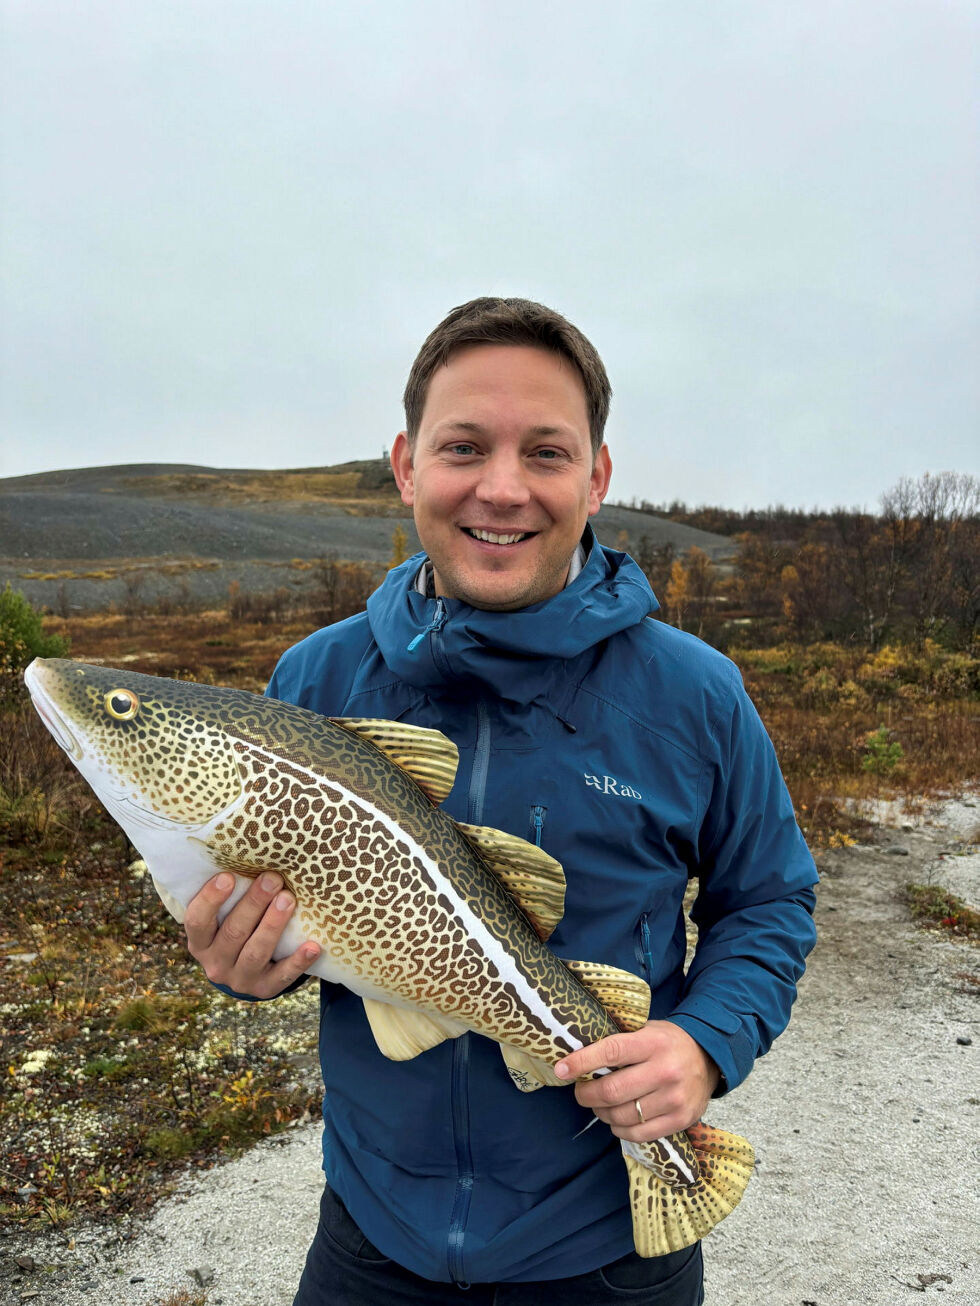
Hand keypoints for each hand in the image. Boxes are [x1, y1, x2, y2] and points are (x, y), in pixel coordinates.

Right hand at [183, 872, 319, 999]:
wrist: (244, 972)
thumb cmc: (235, 929)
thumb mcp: (222, 917)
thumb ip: (230, 896)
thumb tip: (249, 853)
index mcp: (200, 942)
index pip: (197, 921)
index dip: (210, 900)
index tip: (227, 876)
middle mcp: (216, 963)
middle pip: (233, 933)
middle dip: (253, 904)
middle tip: (272, 878)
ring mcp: (240, 979)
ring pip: (255, 952)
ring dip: (272, 925)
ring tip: (288, 900)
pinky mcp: (264, 989)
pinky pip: (282, 977)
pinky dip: (298, 962)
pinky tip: (313, 946)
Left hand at [554, 1021, 719, 1140]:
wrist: (709, 1057)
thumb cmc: (666, 1042)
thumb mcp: (645, 1030)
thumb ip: (617, 1041)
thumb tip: (575, 1056)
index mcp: (653, 1042)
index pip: (610, 1051)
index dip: (581, 1062)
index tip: (561, 1069)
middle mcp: (665, 1070)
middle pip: (612, 1091)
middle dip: (586, 1094)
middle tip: (579, 1092)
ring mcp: (675, 1098)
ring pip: (622, 1116)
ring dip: (601, 1113)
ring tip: (599, 1105)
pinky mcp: (681, 1120)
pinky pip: (639, 1134)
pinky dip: (619, 1129)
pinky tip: (616, 1120)